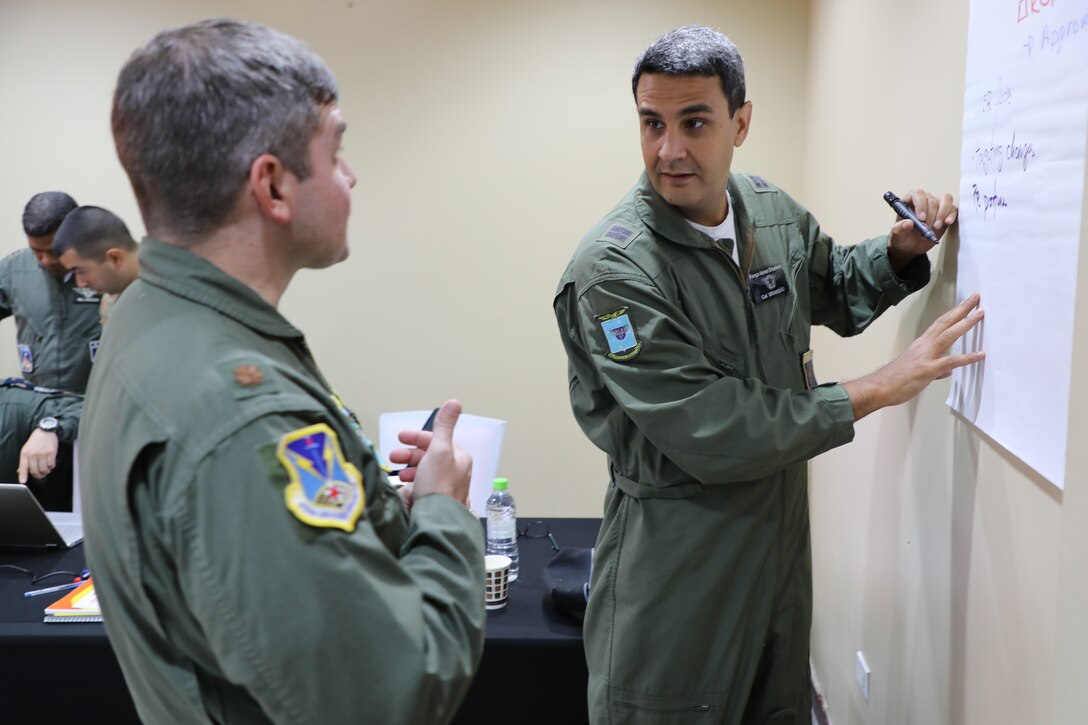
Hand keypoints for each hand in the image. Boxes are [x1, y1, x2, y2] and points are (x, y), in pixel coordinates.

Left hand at [18, 429, 59, 482]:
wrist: (45, 431)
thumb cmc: (35, 441)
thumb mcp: (26, 449)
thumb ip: (24, 461)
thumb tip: (21, 471)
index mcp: (25, 453)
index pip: (23, 467)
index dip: (23, 475)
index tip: (23, 481)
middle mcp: (33, 454)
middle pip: (35, 471)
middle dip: (38, 475)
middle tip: (40, 475)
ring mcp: (43, 454)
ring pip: (44, 469)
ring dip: (46, 472)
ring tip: (46, 470)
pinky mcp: (51, 453)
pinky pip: (51, 465)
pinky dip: (51, 467)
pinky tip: (50, 464)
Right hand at [387, 400, 471, 506]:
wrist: (436, 519)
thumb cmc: (439, 484)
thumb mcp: (440, 450)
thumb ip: (444, 426)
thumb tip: (454, 402)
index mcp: (458, 457)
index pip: (436, 440)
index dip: (417, 437)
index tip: (400, 438)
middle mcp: (453, 471)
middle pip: (428, 455)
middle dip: (409, 454)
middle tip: (393, 457)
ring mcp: (444, 486)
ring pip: (423, 471)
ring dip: (408, 468)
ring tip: (398, 473)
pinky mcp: (434, 500)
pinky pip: (420, 486)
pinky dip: (410, 482)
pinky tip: (404, 486)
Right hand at [844, 292, 984, 419]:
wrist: (879, 387)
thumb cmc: (895, 380)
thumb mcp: (918, 371)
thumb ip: (935, 369)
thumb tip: (947, 370)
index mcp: (921, 344)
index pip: (940, 323)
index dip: (953, 312)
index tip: (965, 303)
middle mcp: (924, 345)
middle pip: (945, 322)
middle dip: (962, 309)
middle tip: (976, 297)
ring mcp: (926, 356)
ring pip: (948, 335)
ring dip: (965, 324)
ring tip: (980, 314)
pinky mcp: (928, 369)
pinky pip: (951, 362)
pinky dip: (967, 358)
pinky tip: (980, 354)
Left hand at [887, 188, 957, 269]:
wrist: (911, 247)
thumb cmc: (903, 239)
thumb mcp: (897, 237)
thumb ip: (899, 230)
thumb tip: (908, 223)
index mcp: (908, 202)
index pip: (917, 194)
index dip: (920, 204)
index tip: (921, 218)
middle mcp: (923, 201)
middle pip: (931, 199)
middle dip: (931, 215)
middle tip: (927, 228)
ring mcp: (936, 206)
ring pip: (945, 199)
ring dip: (942, 213)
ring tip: (936, 227)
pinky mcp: (945, 213)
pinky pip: (953, 208)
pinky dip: (951, 215)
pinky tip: (947, 223)